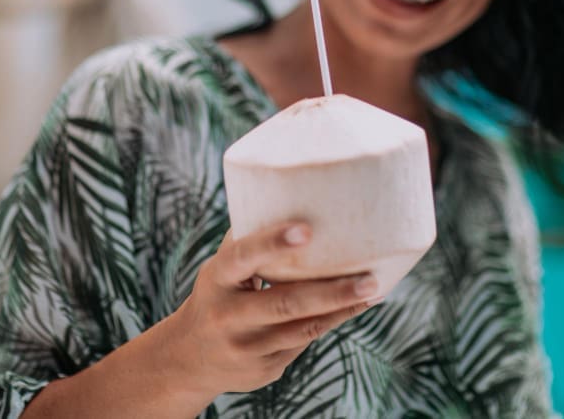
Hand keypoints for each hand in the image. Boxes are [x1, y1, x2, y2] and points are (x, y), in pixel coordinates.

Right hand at [164, 222, 378, 399]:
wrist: (189, 357)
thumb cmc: (219, 293)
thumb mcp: (222, 267)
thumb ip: (250, 239)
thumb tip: (289, 194)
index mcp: (218, 280)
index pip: (243, 256)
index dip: (272, 242)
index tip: (306, 230)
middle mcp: (228, 316)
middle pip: (285, 303)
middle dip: (331, 292)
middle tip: (369, 278)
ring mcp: (247, 348)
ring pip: (303, 328)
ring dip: (343, 308)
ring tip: (375, 289)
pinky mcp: (265, 369)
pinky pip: (305, 342)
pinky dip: (333, 321)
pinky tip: (358, 306)